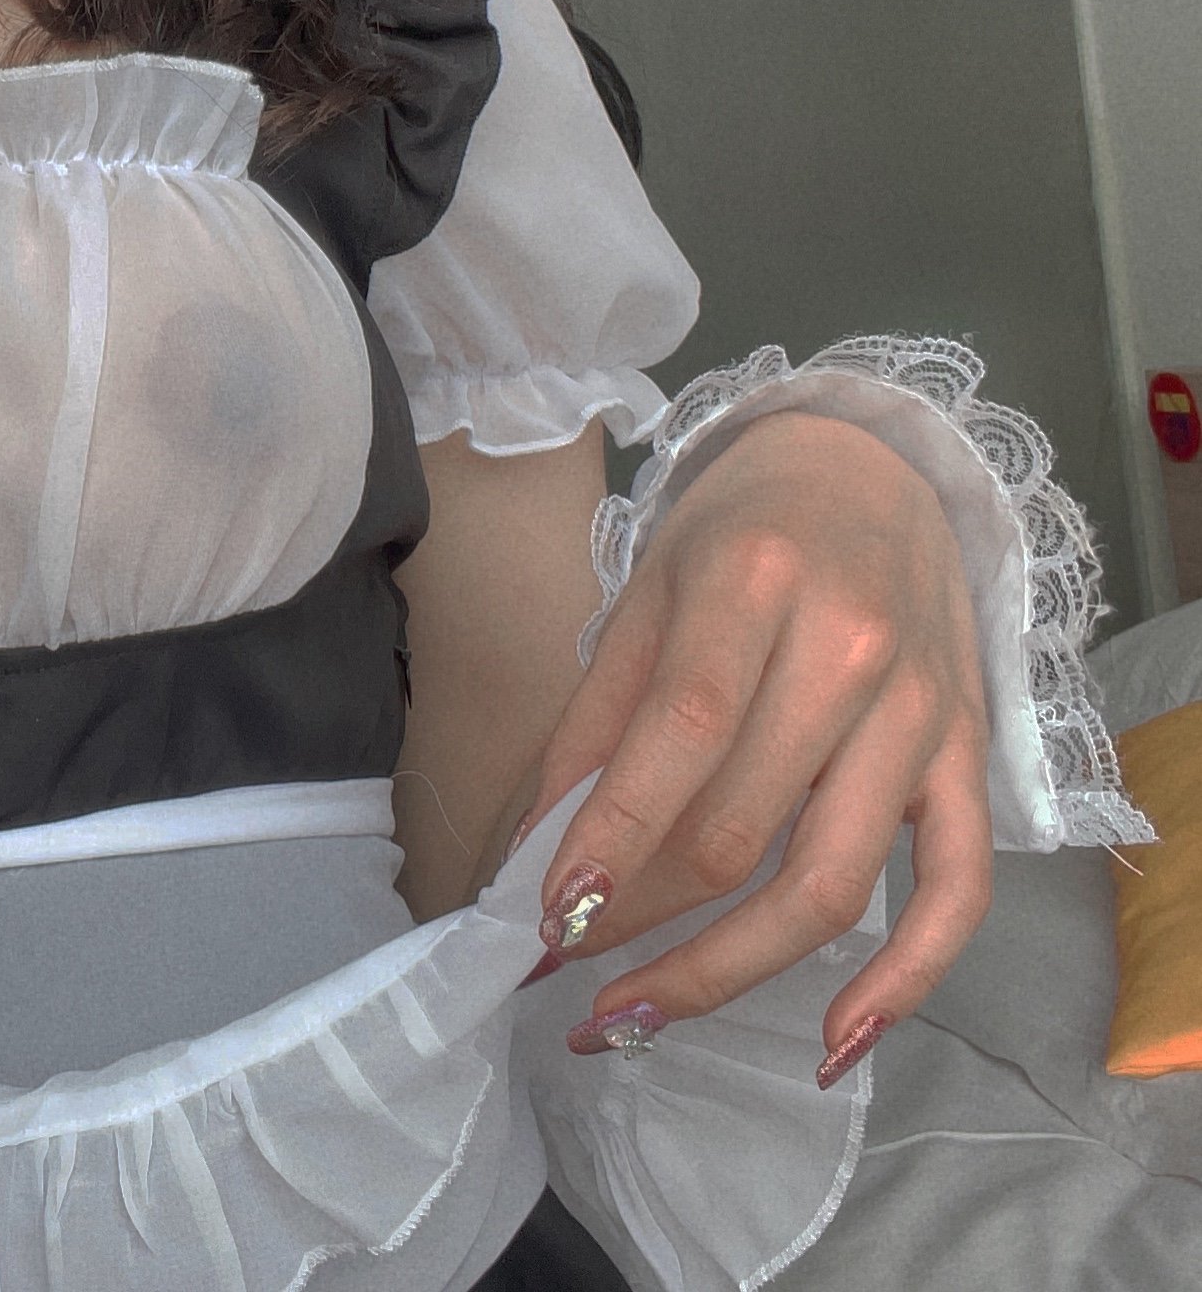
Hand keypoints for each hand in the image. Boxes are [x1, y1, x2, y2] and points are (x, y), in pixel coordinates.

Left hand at [517, 408, 990, 1086]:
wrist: (868, 467)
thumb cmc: (737, 531)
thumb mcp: (643, 593)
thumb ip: (595, 719)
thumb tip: (535, 849)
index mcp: (756, 585)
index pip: (682, 735)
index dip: (612, 839)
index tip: (546, 917)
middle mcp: (853, 652)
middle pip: (742, 829)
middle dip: (638, 916)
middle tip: (563, 962)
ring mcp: (923, 714)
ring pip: (832, 884)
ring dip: (726, 971)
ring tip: (636, 1013)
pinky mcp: (972, 759)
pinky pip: (958, 891)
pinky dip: (904, 981)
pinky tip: (827, 1040)